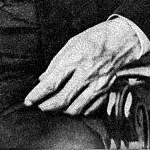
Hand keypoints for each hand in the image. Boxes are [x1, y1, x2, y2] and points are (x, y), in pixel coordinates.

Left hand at [24, 19, 142, 115]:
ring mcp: (96, 85)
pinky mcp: (105, 92)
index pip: (51, 83)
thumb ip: (56, 63)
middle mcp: (85, 75)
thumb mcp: (71, 44)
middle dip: (47, 107)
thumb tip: (43, 79)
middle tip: (40, 106)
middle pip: (62, 100)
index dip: (37, 95)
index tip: (29, 100)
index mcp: (74, 60)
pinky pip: (89, 110)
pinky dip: (78, 111)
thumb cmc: (94, 38)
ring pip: (75, 109)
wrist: (121, 41)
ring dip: (61, 111)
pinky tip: (72, 106)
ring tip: (54, 107)